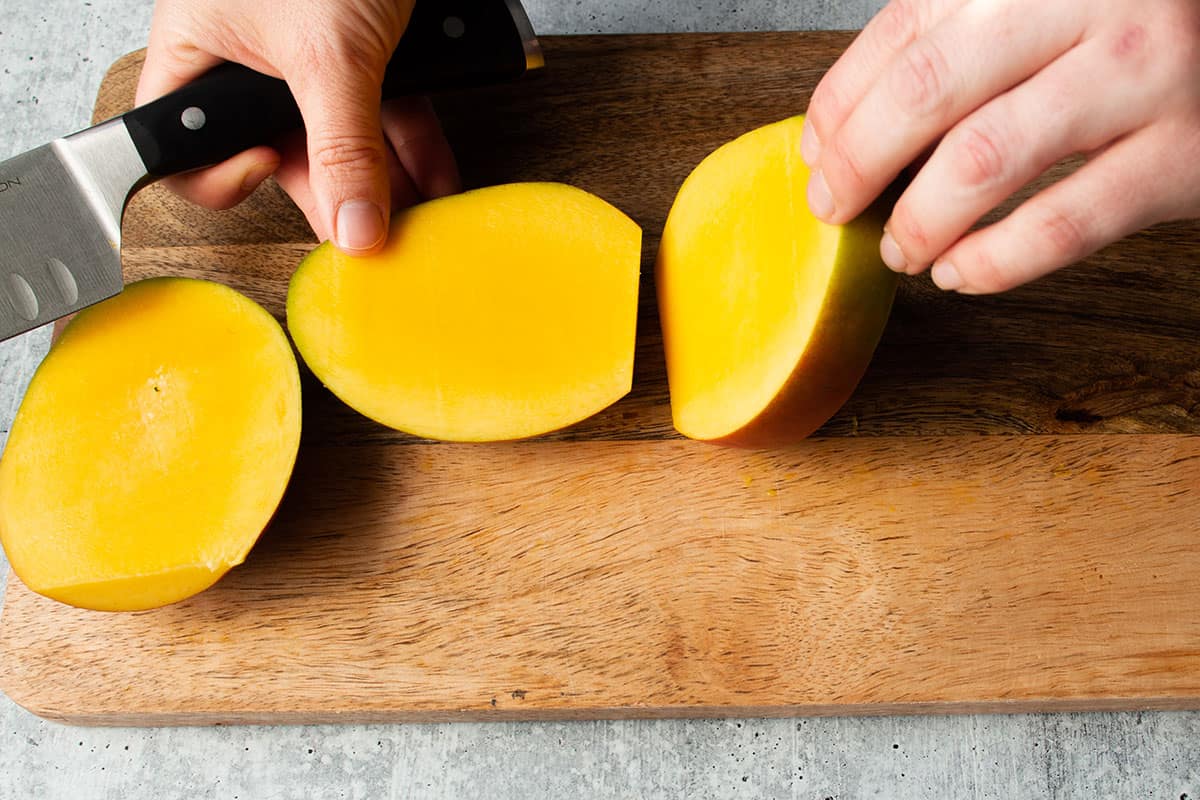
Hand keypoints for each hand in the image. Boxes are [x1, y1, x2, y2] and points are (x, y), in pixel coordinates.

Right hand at [136, 0, 460, 253]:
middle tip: (374, 240)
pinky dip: (411, 145)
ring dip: (385, 182)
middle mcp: (249, 60)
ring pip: (340, 140)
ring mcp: (308, 59)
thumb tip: (354, 231)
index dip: (228, 178)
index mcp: (202, 53)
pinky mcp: (362, 50)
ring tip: (423, 220)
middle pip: (283, 156)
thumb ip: (343, 148)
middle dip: (335, 197)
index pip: (190, 151)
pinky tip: (438, 177)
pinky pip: (381, 114)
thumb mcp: (332, 56)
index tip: (275, 175)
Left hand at [801, 0, 1199, 292]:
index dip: (840, 102)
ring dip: (919, 221)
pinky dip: (992, 261)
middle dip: (859, 162)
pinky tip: (960, 272)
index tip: (817, 154)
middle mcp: (1091, 2)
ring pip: (984, 161)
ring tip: (901, 249)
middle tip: (834, 206)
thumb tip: (837, 133)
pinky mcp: (1182, 156)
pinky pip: (1062, 224)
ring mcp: (1141, 75)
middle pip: (928, 90)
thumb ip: (954, 44)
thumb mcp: (1044, 6)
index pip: (904, 28)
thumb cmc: (1132, 29)